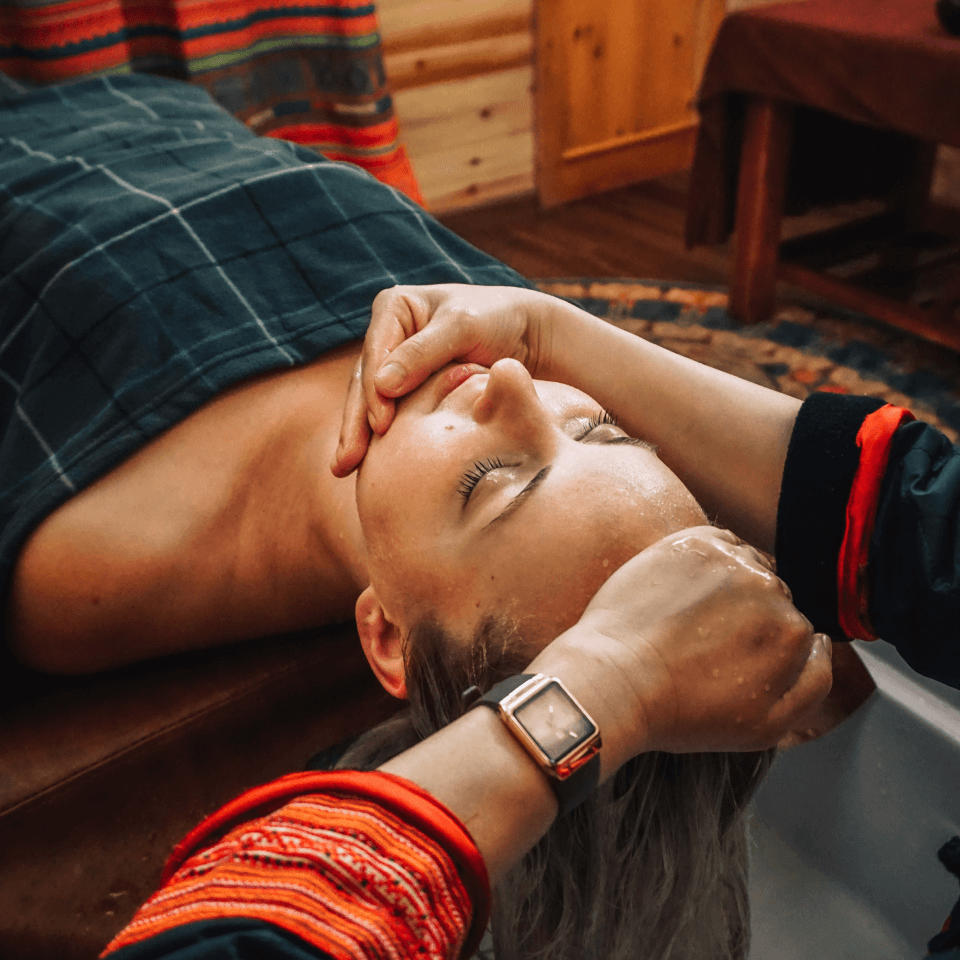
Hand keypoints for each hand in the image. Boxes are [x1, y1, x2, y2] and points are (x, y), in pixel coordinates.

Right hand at [332, 284, 550, 476]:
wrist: (532, 336)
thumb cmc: (500, 321)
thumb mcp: (463, 328)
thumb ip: (423, 354)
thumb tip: (380, 386)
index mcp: (395, 308)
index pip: (376, 354)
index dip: (373, 392)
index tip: (381, 426)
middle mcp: (389, 335)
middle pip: (365, 382)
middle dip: (354, 423)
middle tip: (346, 461)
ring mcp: (397, 364)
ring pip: (372, 402)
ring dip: (359, 437)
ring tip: (345, 469)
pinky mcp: (410, 389)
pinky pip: (392, 414)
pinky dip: (381, 440)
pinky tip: (368, 467)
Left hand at [530, 527, 831, 768]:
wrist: (615, 682)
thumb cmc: (684, 712)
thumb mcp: (768, 727)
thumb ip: (814, 682)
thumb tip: (822, 642)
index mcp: (794, 632)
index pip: (794, 630)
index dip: (761, 649)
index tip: (728, 662)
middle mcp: (770, 588)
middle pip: (771, 596)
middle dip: (747, 617)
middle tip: (703, 646)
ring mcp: (729, 560)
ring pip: (745, 567)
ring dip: (728, 587)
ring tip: (688, 620)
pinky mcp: (691, 542)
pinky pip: (716, 543)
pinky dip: (705, 562)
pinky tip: (679, 592)